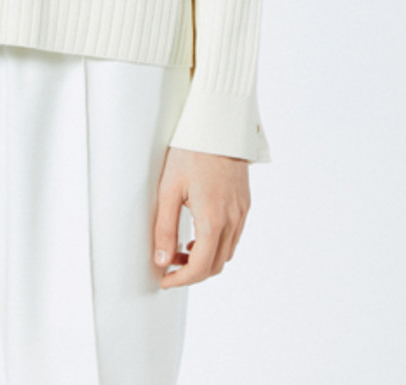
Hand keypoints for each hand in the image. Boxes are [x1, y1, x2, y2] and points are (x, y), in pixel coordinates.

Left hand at [152, 146, 249, 288]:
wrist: (217, 124)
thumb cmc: (191, 151)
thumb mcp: (169, 188)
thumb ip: (164, 227)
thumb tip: (161, 259)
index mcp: (213, 219)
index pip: (201, 267)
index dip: (181, 279)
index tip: (166, 280)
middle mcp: (233, 219)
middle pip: (217, 264)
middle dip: (193, 272)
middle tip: (170, 265)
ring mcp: (242, 212)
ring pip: (227, 252)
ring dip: (206, 260)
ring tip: (182, 249)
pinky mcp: (244, 203)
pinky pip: (234, 236)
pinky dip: (218, 245)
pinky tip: (199, 234)